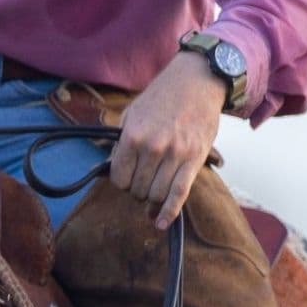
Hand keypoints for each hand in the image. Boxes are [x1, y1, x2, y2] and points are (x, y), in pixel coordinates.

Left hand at [108, 52, 226, 229]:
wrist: (195, 82)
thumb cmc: (161, 98)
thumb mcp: (131, 115)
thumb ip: (120, 143)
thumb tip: (110, 169)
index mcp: (133, 135)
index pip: (119, 178)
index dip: (121, 181)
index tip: (126, 175)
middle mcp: (152, 147)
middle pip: (138, 189)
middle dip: (137, 189)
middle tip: (143, 177)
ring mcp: (175, 154)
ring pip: (157, 195)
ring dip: (152, 197)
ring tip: (154, 186)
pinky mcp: (194, 160)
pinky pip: (180, 194)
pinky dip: (169, 213)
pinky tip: (159, 223)